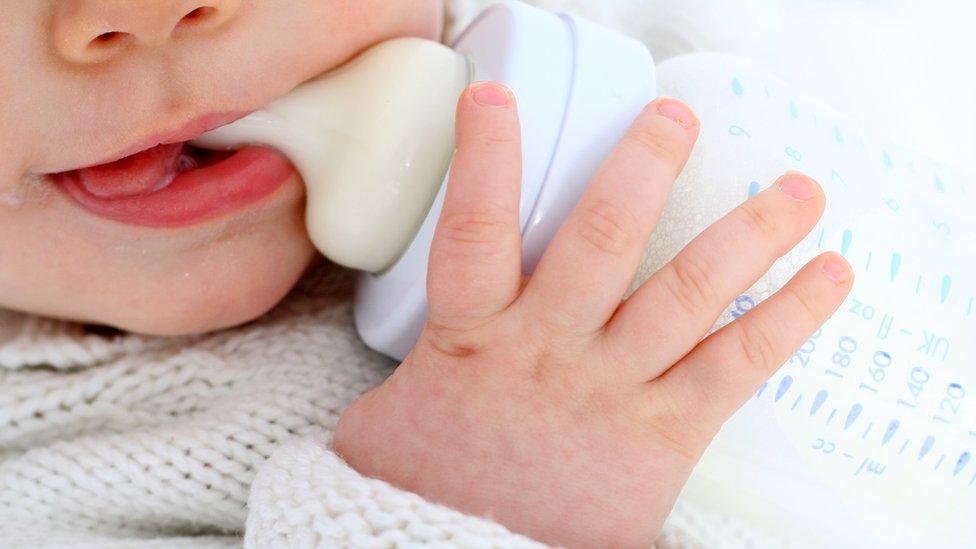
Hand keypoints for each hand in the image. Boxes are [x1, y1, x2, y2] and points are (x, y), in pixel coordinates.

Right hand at [335, 82, 852, 547]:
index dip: (484, 157)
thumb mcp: (380, 430)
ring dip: (748, 234)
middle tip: (676, 119)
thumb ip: (401, 382)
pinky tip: (828, 279)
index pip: (474, 227)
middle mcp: (549, 350)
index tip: (495, 99)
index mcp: (473, 340)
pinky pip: (735, 367)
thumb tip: (396, 373)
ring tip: (799, 189)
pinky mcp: (663, 436)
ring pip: (686, 291)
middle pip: (603, 237)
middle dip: (642, 167)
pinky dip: (786, 319)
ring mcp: (612, 390)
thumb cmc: (424, 502)